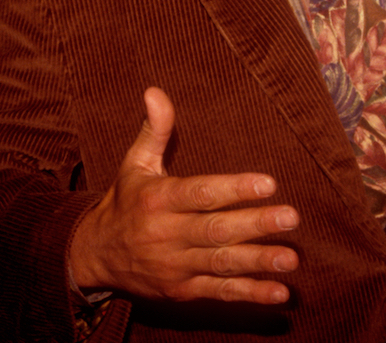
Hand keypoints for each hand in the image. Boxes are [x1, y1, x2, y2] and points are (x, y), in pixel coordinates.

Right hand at [69, 87, 299, 303]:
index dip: (234, 188)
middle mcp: (166, 234)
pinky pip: (218, 292)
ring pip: (221, 263)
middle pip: (216, 230)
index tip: (268, 183)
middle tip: (291, 216)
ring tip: (291, 256)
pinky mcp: (182, 291)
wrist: (94, 255)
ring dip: (258, 261)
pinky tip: (278, 292)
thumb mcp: (135, 163)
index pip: (200, 193)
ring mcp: (174, 266)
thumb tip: (155, 91)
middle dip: (255, 224)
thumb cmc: (126, 200)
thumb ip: (154, 129)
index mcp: (158, 199)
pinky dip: (249, 293)